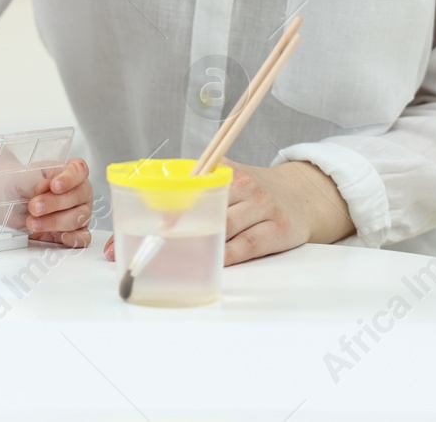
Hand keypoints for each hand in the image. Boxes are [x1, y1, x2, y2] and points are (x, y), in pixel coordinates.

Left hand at [25, 157, 91, 247]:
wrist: (4, 204)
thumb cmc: (16, 186)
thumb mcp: (20, 178)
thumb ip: (34, 180)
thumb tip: (45, 187)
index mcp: (67, 172)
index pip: (79, 170)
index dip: (70, 178)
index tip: (54, 186)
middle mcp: (77, 192)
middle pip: (80, 195)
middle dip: (55, 203)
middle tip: (34, 207)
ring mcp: (78, 213)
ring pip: (80, 218)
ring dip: (55, 222)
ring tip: (33, 222)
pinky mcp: (74, 233)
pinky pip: (82, 237)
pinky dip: (72, 238)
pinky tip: (57, 235)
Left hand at [102, 160, 353, 264]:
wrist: (304, 195)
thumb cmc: (254, 192)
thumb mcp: (226, 178)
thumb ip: (192, 187)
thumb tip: (138, 208)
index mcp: (224, 169)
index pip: (183, 186)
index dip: (153, 209)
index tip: (130, 228)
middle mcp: (244, 185)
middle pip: (199, 210)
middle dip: (167, 234)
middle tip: (140, 254)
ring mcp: (263, 206)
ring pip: (221, 229)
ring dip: (193, 249)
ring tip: (167, 264)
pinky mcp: (279, 230)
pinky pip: (246, 247)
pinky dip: (225, 257)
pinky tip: (209, 266)